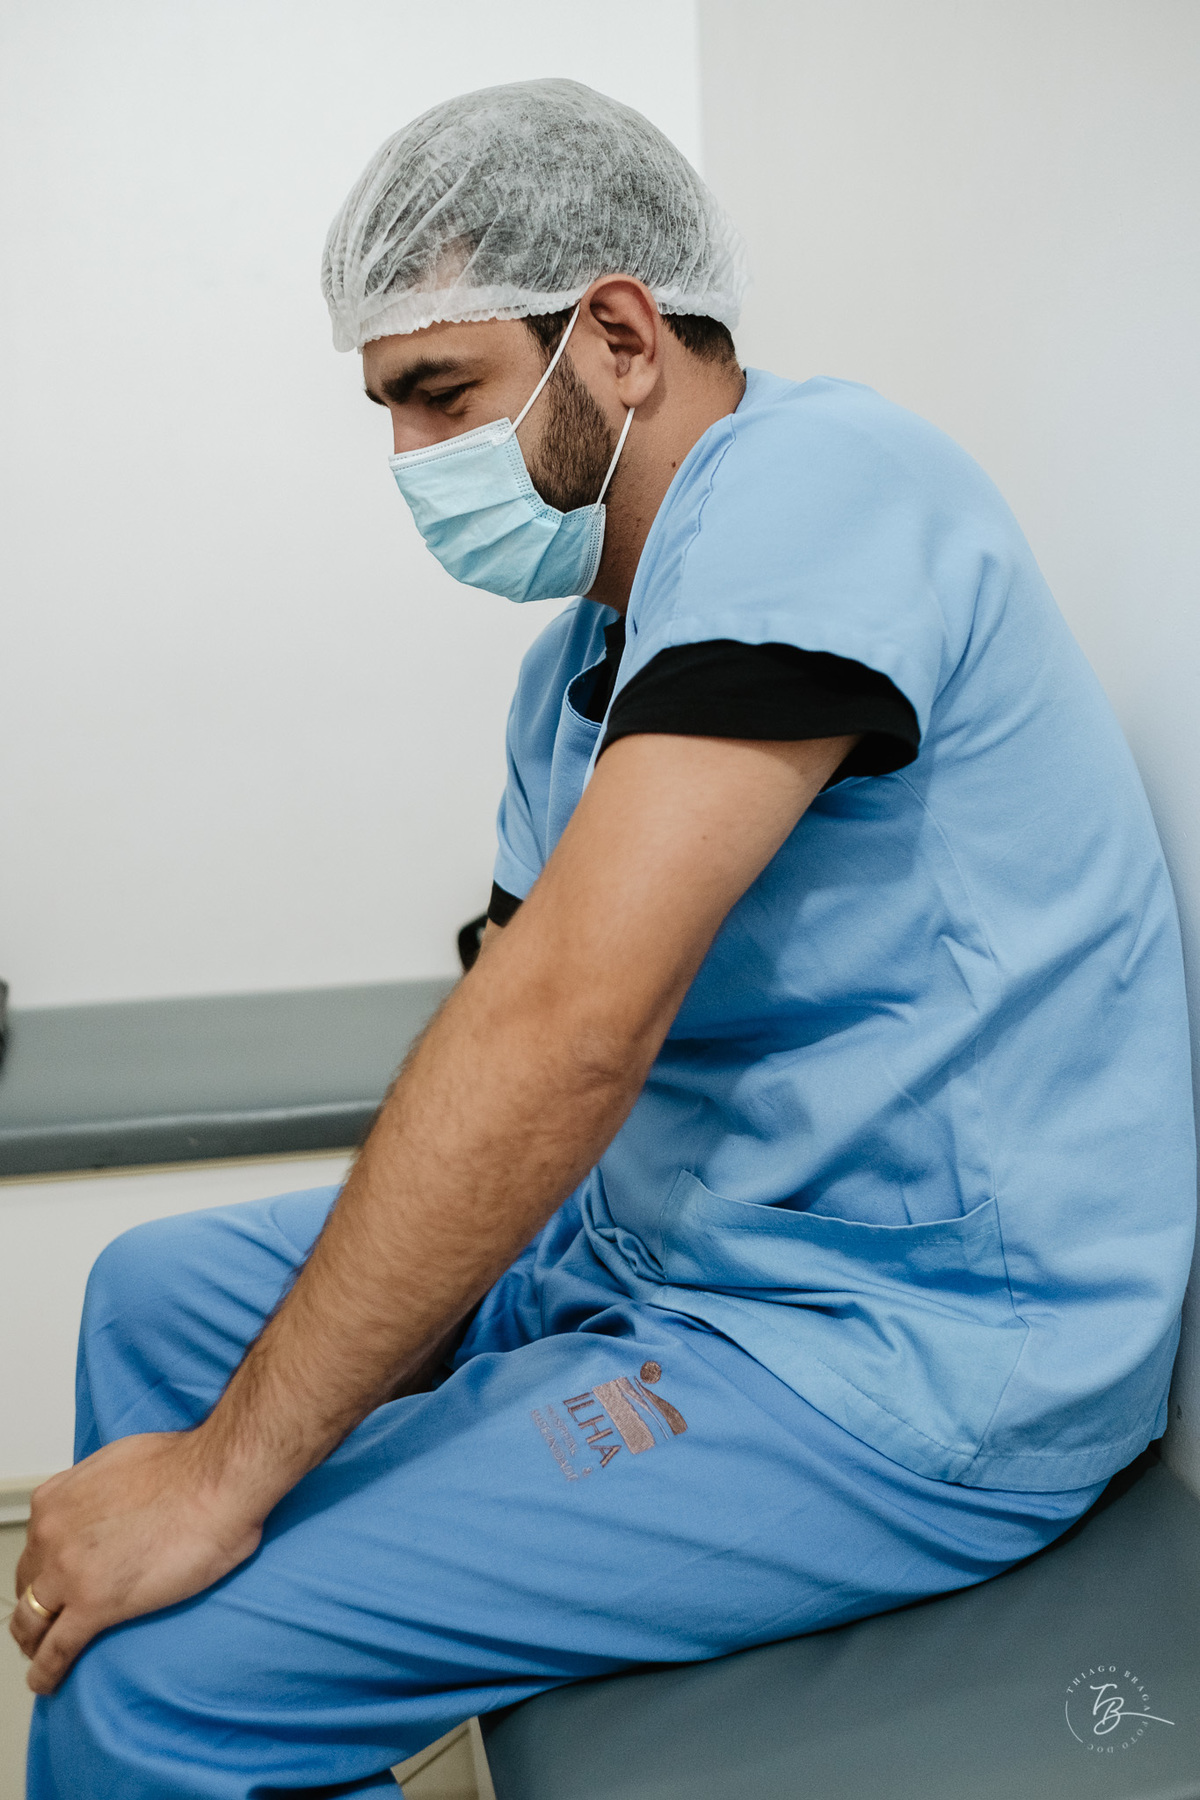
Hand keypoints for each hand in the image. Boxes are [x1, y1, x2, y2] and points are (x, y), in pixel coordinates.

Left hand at [9, 1432, 262, 1693]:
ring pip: (31, 1622)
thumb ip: (95, 1489)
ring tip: (41, 1656)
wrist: (215, 1480)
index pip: (34, 1546)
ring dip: (33, 1642)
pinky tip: (47, 1682)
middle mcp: (51, 1536)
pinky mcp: (94, 1607)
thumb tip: (108, 1503)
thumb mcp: (117, 1462)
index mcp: (55, 1500)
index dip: (43, 1568)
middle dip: (36, 1604)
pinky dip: (45, 1672)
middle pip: (27, 1585)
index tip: (54, 1581)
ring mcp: (69, 1574)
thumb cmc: (185, 1466)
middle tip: (48, 1620)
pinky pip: (55, 1651)